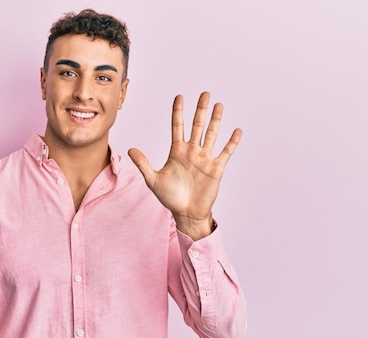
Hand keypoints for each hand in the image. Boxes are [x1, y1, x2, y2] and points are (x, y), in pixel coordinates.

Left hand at [128, 92, 241, 239]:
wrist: (186, 213)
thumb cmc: (170, 198)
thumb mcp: (153, 180)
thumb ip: (143, 164)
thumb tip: (130, 149)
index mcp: (177, 151)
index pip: (177, 127)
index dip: (178, 112)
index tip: (179, 97)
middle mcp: (192, 151)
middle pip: (197, 125)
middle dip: (200, 109)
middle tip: (205, 93)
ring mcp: (205, 159)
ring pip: (212, 134)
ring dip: (216, 120)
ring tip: (219, 105)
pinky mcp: (216, 168)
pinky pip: (225, 152)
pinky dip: (232, 142)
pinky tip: (237, 130)